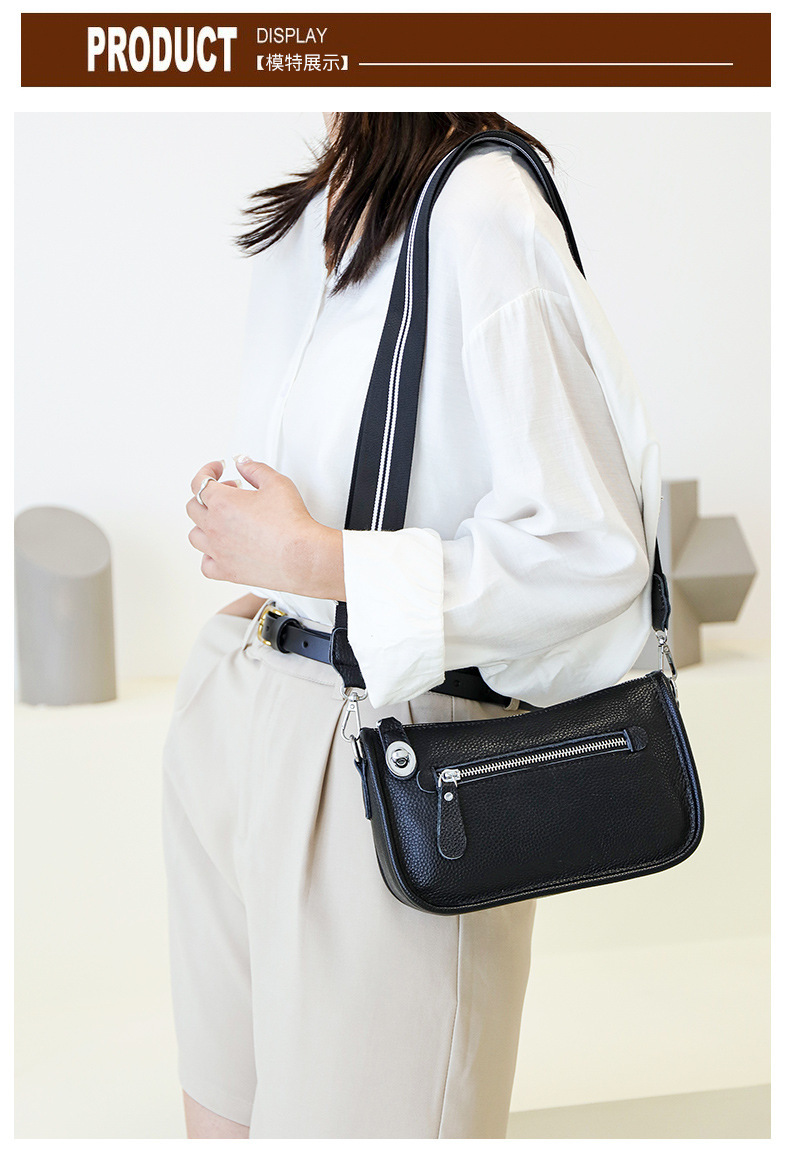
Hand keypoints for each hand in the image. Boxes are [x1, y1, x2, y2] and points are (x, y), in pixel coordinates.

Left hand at [186, 457, 345, 598]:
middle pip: (193, 507)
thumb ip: (255, 468)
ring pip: (195, 535)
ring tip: (220, 520)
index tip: (216, 469)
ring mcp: (218, 551)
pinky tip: (220, 550)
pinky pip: (206, 564)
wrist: (301, 556)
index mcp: (222, 503)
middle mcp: (214, 527)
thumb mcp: (276, 482)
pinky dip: (209, 555)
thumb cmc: (291, 523)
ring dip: (204, 524)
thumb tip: (243, 463)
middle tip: (227, 492)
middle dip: (208, 495)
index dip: (207, 471)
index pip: (199, 482)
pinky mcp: (227, 571)